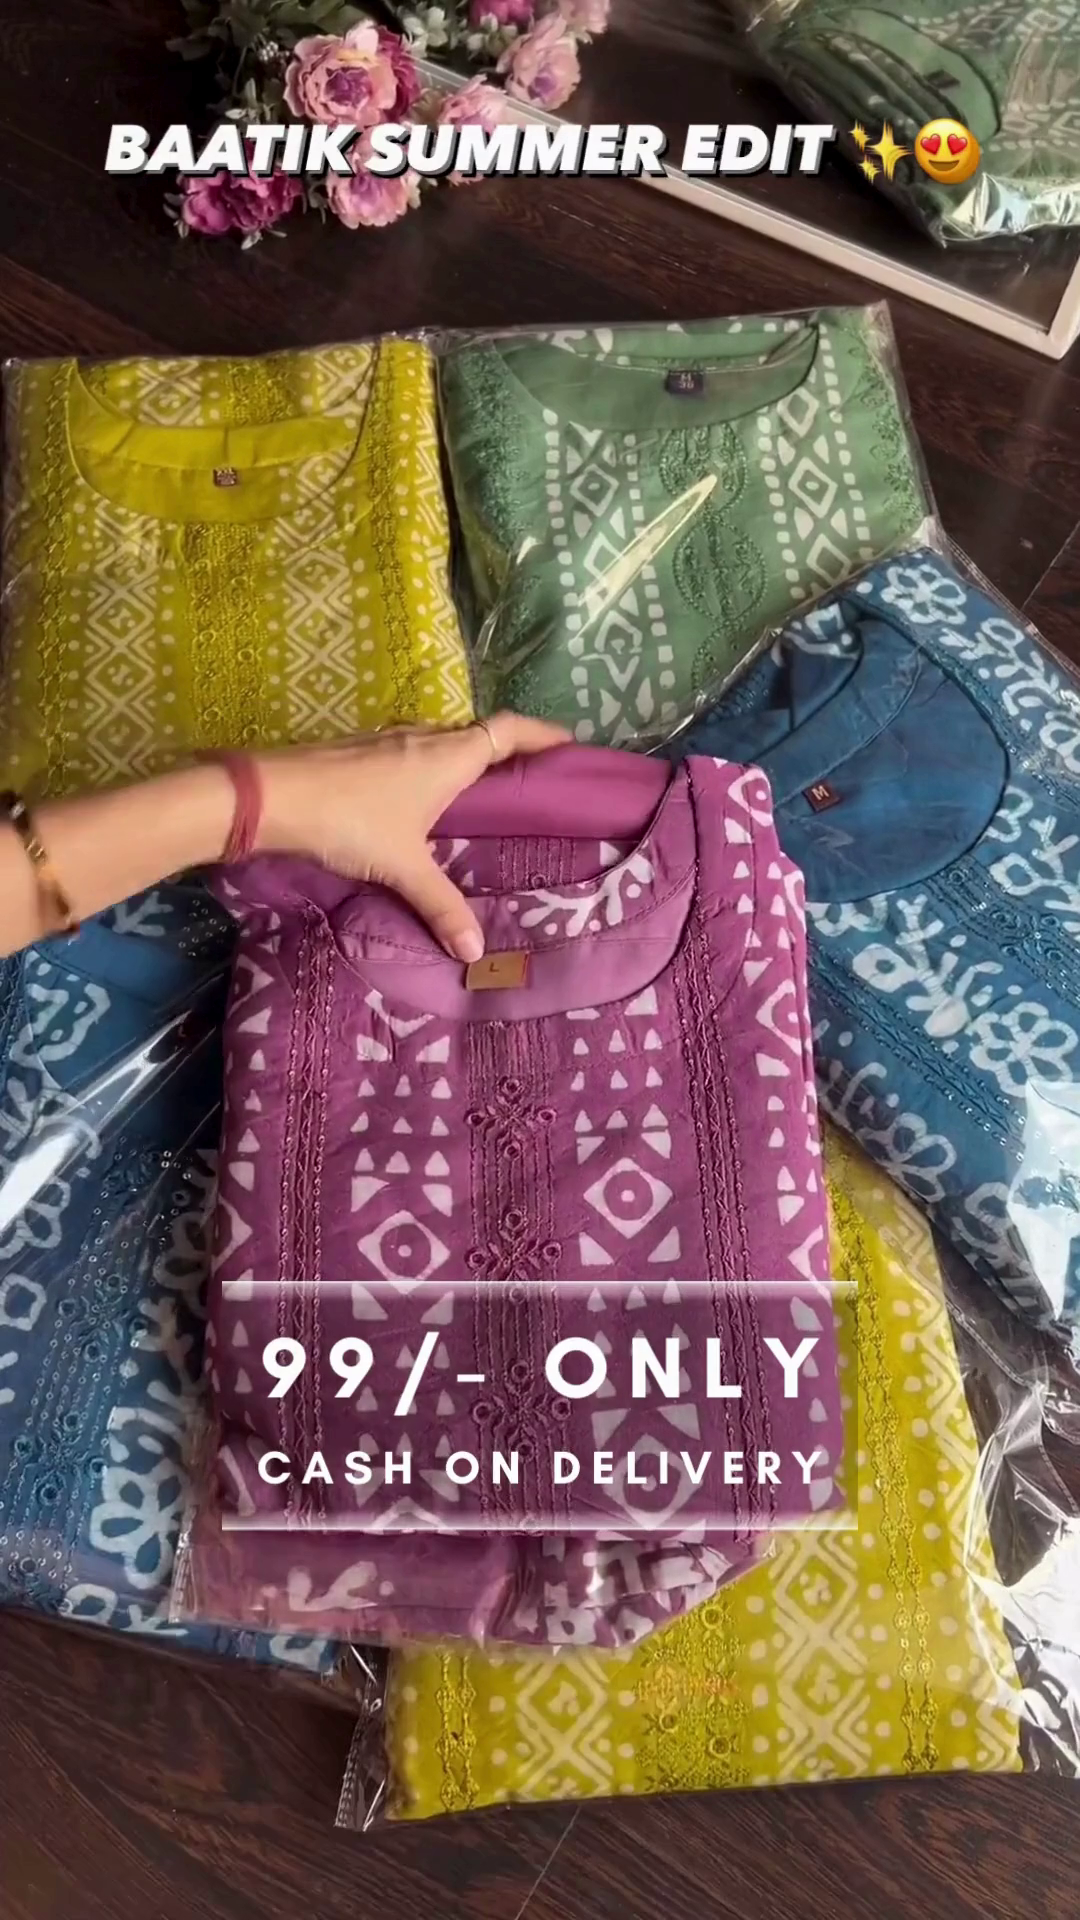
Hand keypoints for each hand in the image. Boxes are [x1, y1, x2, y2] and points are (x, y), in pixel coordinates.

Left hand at [255, 714, 569, 962]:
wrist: (270, 795)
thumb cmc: (348, 820)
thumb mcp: (402, 866)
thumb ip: (441, 905)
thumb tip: (474, 950)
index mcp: (447, 755)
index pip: (509, 731)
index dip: (542, 735)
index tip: (569, 746)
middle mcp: (423, 737)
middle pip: (478, 734)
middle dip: (508, 752)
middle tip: (530, 780)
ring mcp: (387, 740)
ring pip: (441, 742)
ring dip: (465, 759)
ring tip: (480, 794)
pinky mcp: (358, 751)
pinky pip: (411, 753)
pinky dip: (430, 769)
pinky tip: (419, 802)